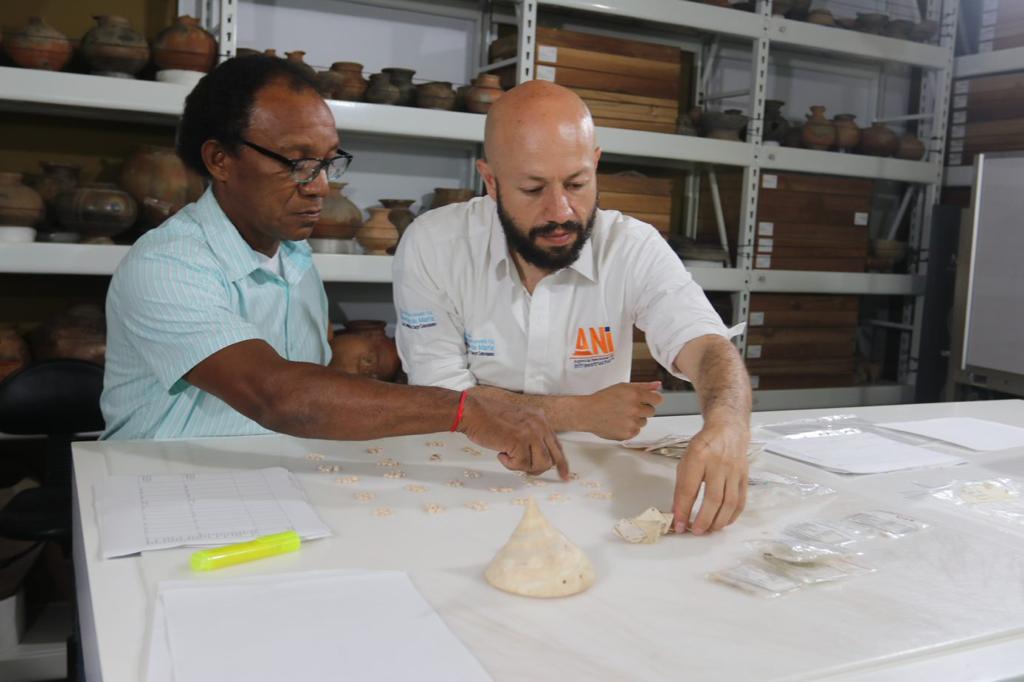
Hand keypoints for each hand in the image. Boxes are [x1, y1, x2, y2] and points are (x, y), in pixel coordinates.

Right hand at [458, 392, 569, 479]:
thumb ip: (530, 435)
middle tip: (528, 472)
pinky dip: (509, 464)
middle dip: (540, 469)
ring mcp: (531, 433)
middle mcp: (539, 425)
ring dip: (523, 466)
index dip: (561, 463)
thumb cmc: (488, 418)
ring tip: (508, 457)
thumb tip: (537, 457)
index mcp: (540, 419)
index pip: (557, 445)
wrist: (473, 412)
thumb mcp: (518, 422)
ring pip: (540, 464)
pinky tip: (501, 453)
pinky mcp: (520, 442)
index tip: (564, 475)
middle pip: (553, 458)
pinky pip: (522, 465)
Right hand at [584, 382, 663, 440]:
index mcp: (635, 395)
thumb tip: (658, 385)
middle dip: (642, 409)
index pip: (657, 399)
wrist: (587, 413)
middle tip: (628, 407)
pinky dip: (629, 428)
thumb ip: (643, 386)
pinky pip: (636, 431)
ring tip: (621, 415)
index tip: (646, 401)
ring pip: (643, 422)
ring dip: (636, 419)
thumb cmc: (603, 399)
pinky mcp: (628, 434)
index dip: (652, 400)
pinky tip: (619, 423)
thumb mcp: (622, 387)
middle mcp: (635, 409)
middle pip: (651, 411)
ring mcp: (632, 423)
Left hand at [671, 420, 749, 534]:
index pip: (689, 489)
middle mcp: (718, 464)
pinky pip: (741, 500)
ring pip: (729, 502)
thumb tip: (678, 513)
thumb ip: (681, 487)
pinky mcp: (745, 476)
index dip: (683, 510)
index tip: (678, 525)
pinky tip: (724, 522)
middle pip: (713, 498)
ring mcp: (734, 471)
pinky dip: (733, 515)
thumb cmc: (703, 446)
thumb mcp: (685, 461)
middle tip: (696, 531)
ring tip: (709, 530)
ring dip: (719, 521)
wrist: (727, 430)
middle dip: (704, 519)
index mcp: (698, 457)